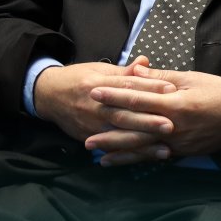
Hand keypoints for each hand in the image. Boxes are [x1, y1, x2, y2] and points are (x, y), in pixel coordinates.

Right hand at [34, 57, 176, 143]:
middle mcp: (95, 107)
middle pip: (124, 115)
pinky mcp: (89, 138)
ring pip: (119, 136)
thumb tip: (145, 61)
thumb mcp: (100, 70)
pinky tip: (145, 159)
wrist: (48, 95)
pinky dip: (128, 154)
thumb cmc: (79, 79)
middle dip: (148, 122)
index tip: (171, 89)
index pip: (127, 86)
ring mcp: (91, 125)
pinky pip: (111, 148)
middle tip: (170, 126)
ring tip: (164, 150)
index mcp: (99, 85)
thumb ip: (124, 71)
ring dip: (142, 144)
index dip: (150, 87)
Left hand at [86, 66, 220, 161]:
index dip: (115, 94)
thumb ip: (162, 78)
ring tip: (94, 149)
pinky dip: (134, 159)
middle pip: (135, 126)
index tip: (95, 91)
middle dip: (108, 126)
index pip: (139, 98)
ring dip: (116, 149)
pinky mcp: (183, 152)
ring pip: (141, 147)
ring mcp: (178, 143)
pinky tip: (117, 161)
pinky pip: (153, 157)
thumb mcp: (193, 78)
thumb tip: (136, 72)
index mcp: (177, 103)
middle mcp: (175, 126)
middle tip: (85, 127)